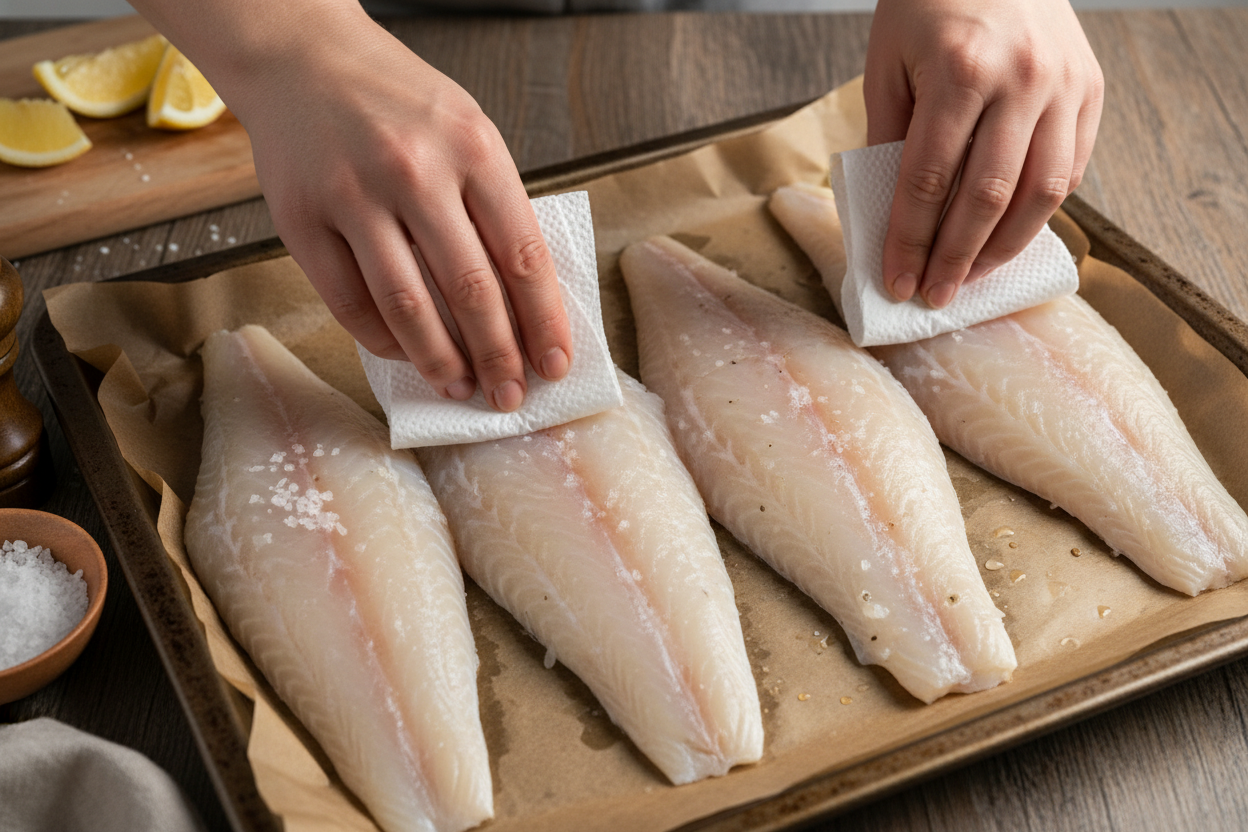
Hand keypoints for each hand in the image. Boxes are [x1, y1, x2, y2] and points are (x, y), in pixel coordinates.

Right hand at [131, 0, 572, 411]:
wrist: (302, 56)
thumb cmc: (397, 101)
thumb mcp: (467, 130)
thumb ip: (495, 205)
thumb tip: (523, 301)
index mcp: (472, 147)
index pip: (523, 254)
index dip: (544, 321)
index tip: (554, 364)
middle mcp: (415, 171)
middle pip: (471, 289)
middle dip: (498, 355)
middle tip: (510, 394)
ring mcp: (353, 195)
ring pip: (408, 306)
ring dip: (440, 361)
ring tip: (460, 388)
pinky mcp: (302, 219)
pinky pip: (349, 303)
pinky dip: (382, 340)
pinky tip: (404, 354)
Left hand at [864, 0, 1102, 308]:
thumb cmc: (927, 4)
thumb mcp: (888, 62)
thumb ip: (889, 135)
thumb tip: (894, 214)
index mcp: (961, 71)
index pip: (930, 180)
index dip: (911, 239)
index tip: (897, 281)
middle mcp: (1021, 80)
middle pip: (987, 197)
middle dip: (956, 258)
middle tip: (934, 295)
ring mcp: (1065, 84)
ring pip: (1042, 192)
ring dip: (1004, 247)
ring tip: (973, 277)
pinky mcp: (1091, 88)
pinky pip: (1072, 167)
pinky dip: (1042, 210)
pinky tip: (1010, 235)